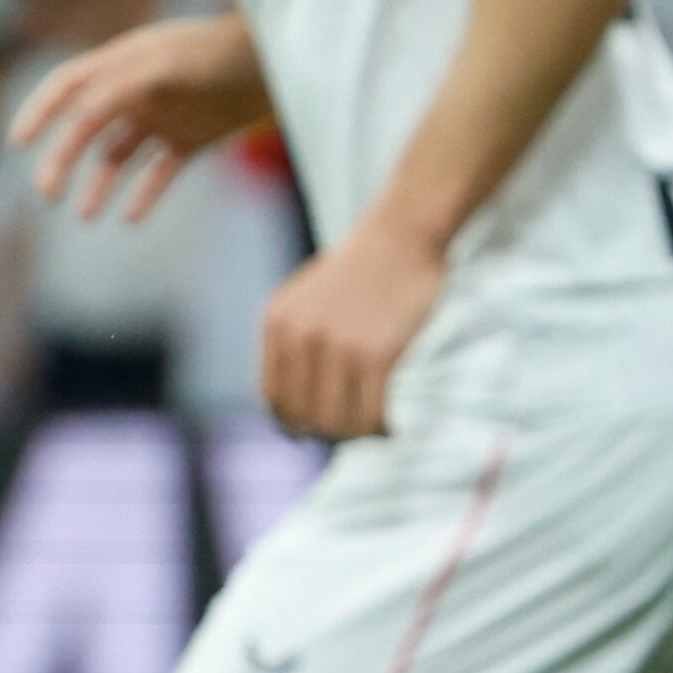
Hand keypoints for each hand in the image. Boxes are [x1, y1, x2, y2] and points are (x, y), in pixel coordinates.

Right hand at [6, 16, 267, 220]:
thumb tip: (78, 114)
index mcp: (122, 65)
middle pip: (85, 131)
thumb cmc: (222, 53)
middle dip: (61, 162)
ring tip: (84, 216)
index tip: (19, 143)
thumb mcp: (165, 65)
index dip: (39, 112)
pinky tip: (129, 220)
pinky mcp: (194, 138)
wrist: (286, 61)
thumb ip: (119, 86)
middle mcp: (137, 92)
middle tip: (47, 194)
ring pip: (118, 157)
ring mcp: (165, 116)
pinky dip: (143, 195)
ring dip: (98, 185)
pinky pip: (159, 172)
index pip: (67, 88)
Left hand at [259, 215, 444, 439]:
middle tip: (348, 432)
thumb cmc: (358, 272)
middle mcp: (300, 337)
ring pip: (335, 419)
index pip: (272, 396)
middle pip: (302, 414)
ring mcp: (338, 346)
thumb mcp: (304, 301)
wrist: (400, 237)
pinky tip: (390, 427)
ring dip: (353, 435)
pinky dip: (378, 428)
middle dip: (324, 432)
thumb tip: (290, 401)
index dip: (288, 422)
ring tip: (371, 431)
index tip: (306, 432)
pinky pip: (369, 411)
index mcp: (277, 324)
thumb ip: (291, 342)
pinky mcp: (377, 352)